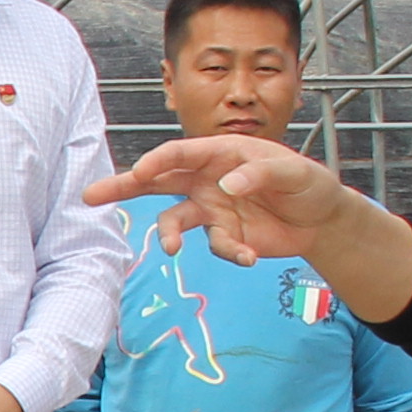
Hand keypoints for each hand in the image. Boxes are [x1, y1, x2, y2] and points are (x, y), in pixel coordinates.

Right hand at [84, 132, 351, 267]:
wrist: (322, 218)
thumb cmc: (306, 182)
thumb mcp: (293, 171)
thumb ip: (259, 173)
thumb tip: (226, 186)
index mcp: (220, 153)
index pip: (179, 154)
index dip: (156, 161)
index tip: (139, 173)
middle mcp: (207, 180)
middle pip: (156, 182)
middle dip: (123, 187)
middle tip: (89, 196)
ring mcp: (212, 209)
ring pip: (174, 221)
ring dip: (168, 235)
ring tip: (170, 249)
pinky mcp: (224, 236)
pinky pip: (214, 247)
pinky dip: (229, 254)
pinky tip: (250, 258)